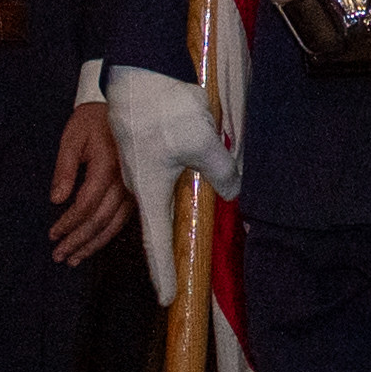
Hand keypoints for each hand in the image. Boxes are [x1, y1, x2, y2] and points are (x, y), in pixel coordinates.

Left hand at [46, 99, 133, 269]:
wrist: (127, 106)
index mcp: (107, 165)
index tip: (52, 235)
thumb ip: (64, 168)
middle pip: (101, 220)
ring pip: (114, 224)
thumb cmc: (94, 120)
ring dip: (93, 244)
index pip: (86, 204)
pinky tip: (94, 244)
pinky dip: (107, 235)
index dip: (68, 223)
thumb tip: (56, 200)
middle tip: (60, 257)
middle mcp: (126, 180)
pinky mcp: (139, 190)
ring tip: (74, 258)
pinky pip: (124, 219)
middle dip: (79, 241)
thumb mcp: (73, 137)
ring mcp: (135, 187)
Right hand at [104, 66, 233, 305]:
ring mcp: (140, 167)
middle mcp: (140, 185)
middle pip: (154, 226)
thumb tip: (232, 190)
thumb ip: (220, 172)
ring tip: (175, 239)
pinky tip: (184, 183)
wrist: (138, 72)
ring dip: (168, 219)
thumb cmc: (164, 112)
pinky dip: (171, 191)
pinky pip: (160, 179)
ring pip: (158, 200)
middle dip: (162, 254)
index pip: (156, 243)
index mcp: (149, 192)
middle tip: (171, 282)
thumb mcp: (202, 145)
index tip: (168, 299)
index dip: (163, 273)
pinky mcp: (144, 149)